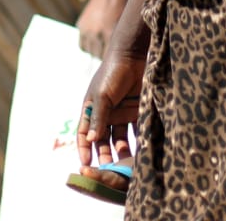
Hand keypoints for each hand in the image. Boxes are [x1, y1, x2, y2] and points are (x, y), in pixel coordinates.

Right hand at [76, 0, 127, 57]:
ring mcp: (87, 31)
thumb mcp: (125, 26)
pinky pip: (82, 45)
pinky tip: (95, 42)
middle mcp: (97, 35)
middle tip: (110, 54)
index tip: (116, 62)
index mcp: (110, 35)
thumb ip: (120, 42)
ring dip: (95, 51)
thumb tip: (120, 58)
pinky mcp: (80, 27)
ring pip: (89, 52)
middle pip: (98, 56)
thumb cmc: (122, 10)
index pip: (108, 58)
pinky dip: (87, 46)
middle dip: (103, 56)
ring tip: (103, 46)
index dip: (112, 60)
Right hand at [77, 37, 145, 176]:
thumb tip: (91, 141)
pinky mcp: (137, 111)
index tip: (85, 166)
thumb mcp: (103, 96)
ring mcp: (121, 113)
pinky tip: (141, 151)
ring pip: (120, 138)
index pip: (85, 134)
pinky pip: (136, 130)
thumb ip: (98, 118)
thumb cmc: (112, 73)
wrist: (134, 55)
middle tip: (108, 171)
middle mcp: (105, 114)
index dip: (84, 150)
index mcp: (92, 109)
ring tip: (125, 164)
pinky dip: (137, 140)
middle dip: (105, 155)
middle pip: (103, 140)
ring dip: (121, 151)